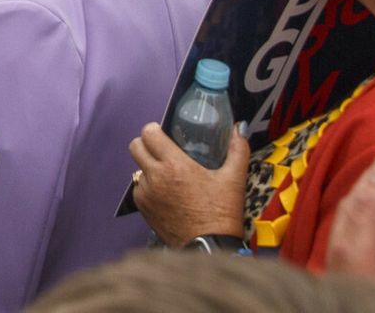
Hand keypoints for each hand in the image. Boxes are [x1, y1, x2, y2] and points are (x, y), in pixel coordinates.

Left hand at [129, 122, 247, 247]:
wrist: (209, 246)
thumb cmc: (222, 213)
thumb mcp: (234, 180)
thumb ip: (238, 150)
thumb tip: (239, 127)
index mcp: (174, 165)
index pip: (148, 133)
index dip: (154, 129)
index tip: (163, 133)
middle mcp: (155, 176)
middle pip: (135, 146)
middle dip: (146, 144)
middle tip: (162, 150)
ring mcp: (146, 193)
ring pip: (137, 168)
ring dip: (149, 167)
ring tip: (168, 175)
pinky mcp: (143, 208)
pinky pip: (139, 188)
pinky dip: (149, 187)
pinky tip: (166, 194)